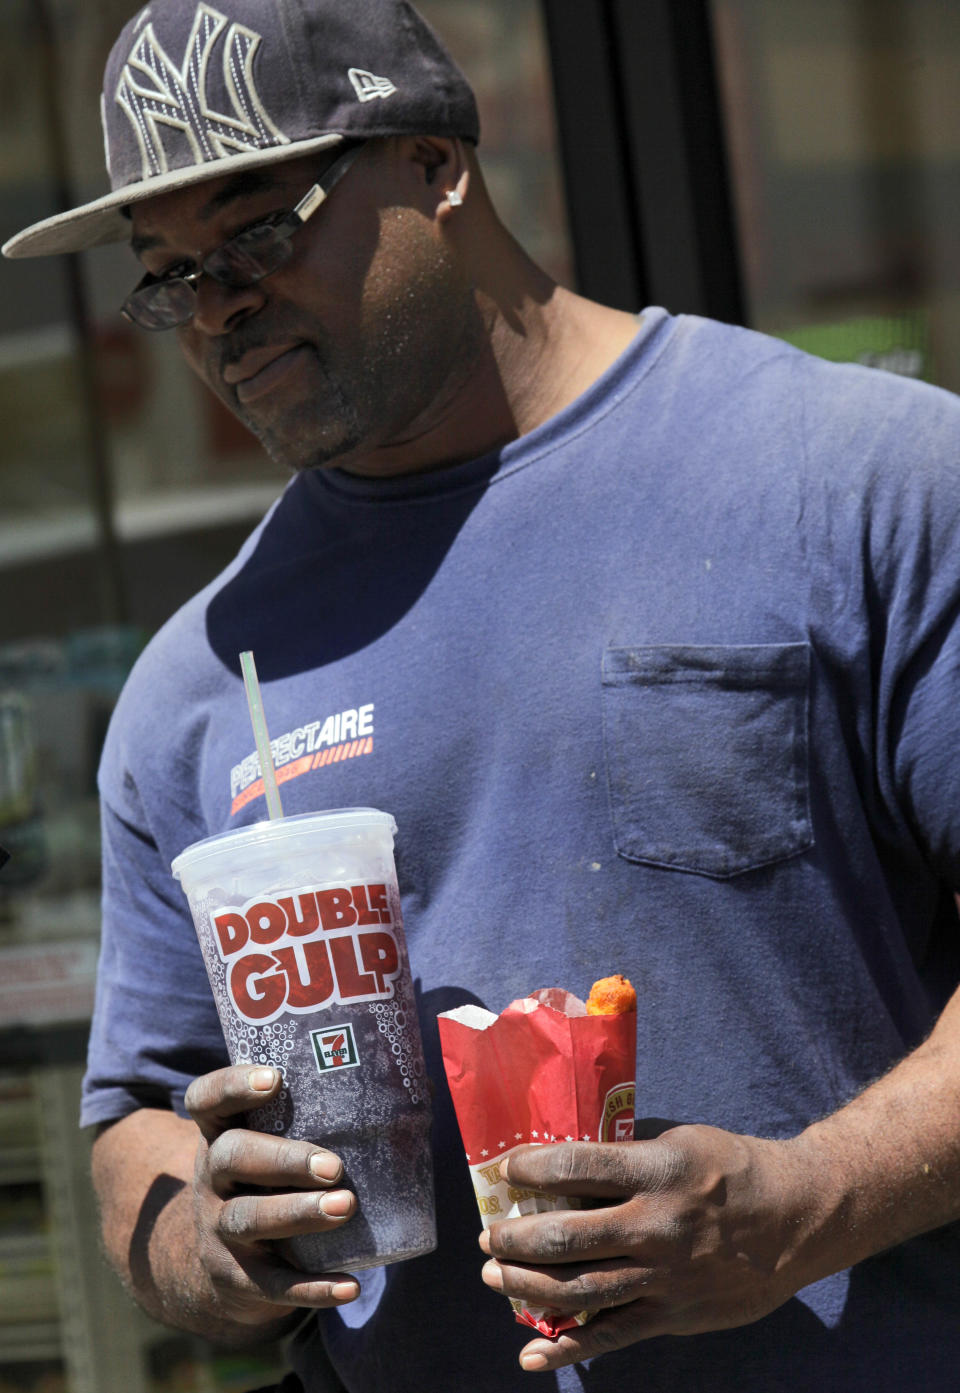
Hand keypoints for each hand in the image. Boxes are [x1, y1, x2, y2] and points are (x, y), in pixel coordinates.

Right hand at [184, 1064, 360, 1324]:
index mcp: (222, 1131)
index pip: (206, 1098)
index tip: (275, 1079)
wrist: (225, 1265)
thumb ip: (327, 1115)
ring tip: (345, 1207)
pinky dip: (311, 1287)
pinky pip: (272, 1284)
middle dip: (284, 1159)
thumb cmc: (272, 1180)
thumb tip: (421, 1086)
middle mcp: (212, 1175)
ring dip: (298, 1213)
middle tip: (333, 1166)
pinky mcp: (236, 1278)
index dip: (232, 1085)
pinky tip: (350, 1286)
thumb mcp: (277, 1143)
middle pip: (231, 1156)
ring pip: (248, 1218)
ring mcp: (218, 1228)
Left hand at [478, 1124, 819, 1371]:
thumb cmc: (731, 1169)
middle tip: (489, 1235)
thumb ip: (627, 1160)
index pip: (576, 1167)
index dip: (530, 1169)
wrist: (798, 1217)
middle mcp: (657, 1224)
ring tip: (494, 1277)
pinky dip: (568, 1349)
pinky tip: (531, 1355)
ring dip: (527, 1286)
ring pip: (580, 1289)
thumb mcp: (679, 1143)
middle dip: (516, 1237)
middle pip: (567, 1235)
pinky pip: (612, 1337)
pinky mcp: (674, 1315)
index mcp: (656, 1171)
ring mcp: (665, 1276)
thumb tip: (564, 1169)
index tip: (505, 1170)